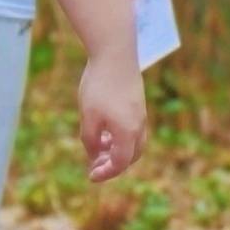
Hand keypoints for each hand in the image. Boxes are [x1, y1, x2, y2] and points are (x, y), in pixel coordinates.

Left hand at [77, 48, 145, 182]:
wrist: (115, 53)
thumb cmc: (99, 85)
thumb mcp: (89, 117)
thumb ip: (91, 141)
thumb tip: (95, 156)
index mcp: (127, 133)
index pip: (119, 163)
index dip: (105, 173)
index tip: (90, 176)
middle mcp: (138, 126)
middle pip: (130, 156)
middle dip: (114, 164)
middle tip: (95, 165)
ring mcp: (140, 114)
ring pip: (134, 142)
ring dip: (117, 150)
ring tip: (98, 146)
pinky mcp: (138, 103)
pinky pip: (133, 129)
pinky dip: (120, 136)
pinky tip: (105, 128)